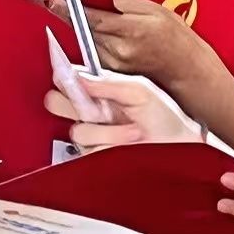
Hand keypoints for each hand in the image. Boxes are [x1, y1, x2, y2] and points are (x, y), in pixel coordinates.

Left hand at [42, 0, 205, 83]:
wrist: (188, 72)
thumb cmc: (177, 40)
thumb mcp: (157, 11)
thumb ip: (129, 4)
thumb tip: (107, 0)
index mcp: (130, 31)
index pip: (90, 18)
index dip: (67, 8)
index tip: (49, 0)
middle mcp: (119, 51)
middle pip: (83, 30)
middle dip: (69, 16)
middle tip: (52, 2)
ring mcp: (115, 66)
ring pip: (87, 43)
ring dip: (80, 30)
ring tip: (78, 18)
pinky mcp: (114, 76)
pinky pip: (95, 55)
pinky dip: (92, 44)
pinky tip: (97, 37)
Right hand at [44, 71, 198, 149]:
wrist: (178, 147)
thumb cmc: (163, 117)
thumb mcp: (138, 91)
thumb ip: (106, 84)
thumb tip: (78, 76)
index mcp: (99, 91)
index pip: (66, 81)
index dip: (62, 79)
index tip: (67, 79)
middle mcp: (91, 113)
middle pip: (56, 104)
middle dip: (69, 105)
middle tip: (94, 108)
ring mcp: (93, 136)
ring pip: (79, 131)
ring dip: (108, 131)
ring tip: (132, 130)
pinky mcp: (96, 157)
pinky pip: (89, 153)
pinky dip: (112, 147)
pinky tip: (128, 145)